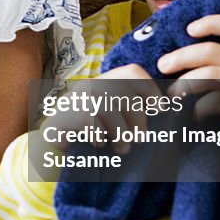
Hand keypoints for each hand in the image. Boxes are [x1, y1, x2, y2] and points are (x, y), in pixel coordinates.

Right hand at [45, 66, 160, 154]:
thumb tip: (162, 108)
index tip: (158, 109)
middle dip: (137, 119)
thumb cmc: (93, 126)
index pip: (132, 72)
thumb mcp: (113, 111)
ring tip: (122, 147)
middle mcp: (93, 84)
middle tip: (139, 138)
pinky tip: (99, 144)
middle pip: (124, 93)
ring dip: (120, 132)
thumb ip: (132, 106)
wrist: (56, 135)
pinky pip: (91, 122)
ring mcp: (79, 97)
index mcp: (107, 80)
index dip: (149, 89)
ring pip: (109, 108)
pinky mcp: (68, 113)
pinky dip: (99, 136)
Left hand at [160, 14, 219, 128]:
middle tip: (162, 66)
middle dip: (181, 57)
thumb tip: (177, 57)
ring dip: (185, 82)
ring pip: (212, 74)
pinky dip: (199, 107)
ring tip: (172, 93)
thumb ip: (219, 63)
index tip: (188, 29)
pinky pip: (217, 101)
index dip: (211, 22)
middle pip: (212, 51)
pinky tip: (193, 114)